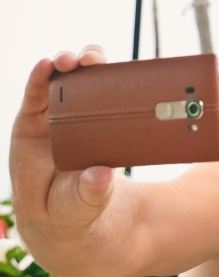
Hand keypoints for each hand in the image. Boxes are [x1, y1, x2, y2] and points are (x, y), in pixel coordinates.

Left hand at [10, 46, 114, 245]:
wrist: (81, 218)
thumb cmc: (68, 213)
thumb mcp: (75, 209)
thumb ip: (87, 194)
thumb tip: (102, 174)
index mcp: (33, 139)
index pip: (33, 99)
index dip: (40, 79)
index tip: (50, 64)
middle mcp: (54, 122)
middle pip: (59, 81)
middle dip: (70, 64)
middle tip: (85, 58)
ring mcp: (79, 121)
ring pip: (85, 83)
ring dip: (93, 65)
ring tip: (100, 58)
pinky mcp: (102, 124)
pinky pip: (107, 98)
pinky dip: (117, 83)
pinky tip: (127, 75)